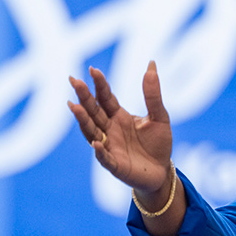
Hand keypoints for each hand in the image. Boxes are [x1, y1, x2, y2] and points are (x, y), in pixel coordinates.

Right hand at [68, 62, 171, 195]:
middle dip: (83, 97)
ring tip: (74, 106)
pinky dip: (99, 151)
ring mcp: (109, 146)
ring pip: (92, 132)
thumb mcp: (160, 116)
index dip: (99, 84)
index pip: (105, 98)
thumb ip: (153, 94)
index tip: (92, 69)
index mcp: (118, 116)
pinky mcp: (115, 165)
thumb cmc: (158, 143)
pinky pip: (105, 158)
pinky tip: (96, 143)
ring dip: (83, 120)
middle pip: (93, 111)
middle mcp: (109, 130)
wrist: (162, 171)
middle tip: (73, 80)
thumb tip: (151, 64)